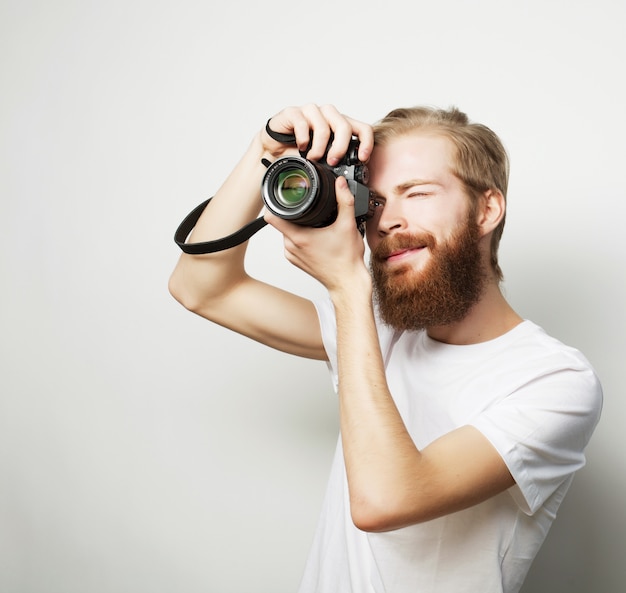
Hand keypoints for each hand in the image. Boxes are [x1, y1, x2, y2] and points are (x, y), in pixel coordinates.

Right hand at [262, 104, 372, 164]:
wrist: (272, 151)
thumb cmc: (297, 154)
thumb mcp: (321, 162)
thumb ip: (335, 165)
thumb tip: (349, 182)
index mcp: (339, 126)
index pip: (362, 128)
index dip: (366, 143)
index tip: (362, 159)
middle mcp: (327, 116)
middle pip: (344, 126)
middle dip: (340, 148)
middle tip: (332, 162)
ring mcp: (310, 112)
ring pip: (324, 125)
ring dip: (320, 147)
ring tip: (312, 158)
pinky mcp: (293, 112)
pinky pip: (302, 123)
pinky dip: (303, 139)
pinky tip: (300, 147)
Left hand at [265, 175, 371, 294]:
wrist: (347, 283)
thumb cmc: (346, 261)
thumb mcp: (348, 225)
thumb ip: (345, 201)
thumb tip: (341, 184)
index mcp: (299, 237)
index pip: (271, 217)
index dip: (274, 204)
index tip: (282, 197)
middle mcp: (291, 247)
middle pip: (282, 222)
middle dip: (294, 214)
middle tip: (310, 211)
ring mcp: (292, 256)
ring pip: (287, 232)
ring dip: (298, 226)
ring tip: (315, 225)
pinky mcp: (296, 261)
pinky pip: (292, 244)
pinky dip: (301, 238)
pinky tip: (316, 238)